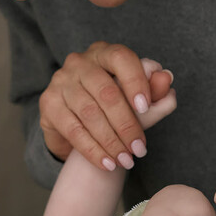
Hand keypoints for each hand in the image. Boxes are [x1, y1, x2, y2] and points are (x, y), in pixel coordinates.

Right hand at [38, 41, 175, 169]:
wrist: (74, 120)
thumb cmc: (110, 104)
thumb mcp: (135, 97)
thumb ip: (154, 90)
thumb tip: (167, 81)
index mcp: (104, 52)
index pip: (121, 59)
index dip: (135, 82)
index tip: (146, 108)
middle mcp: (79, 62)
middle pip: (106, 92)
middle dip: (126, 124)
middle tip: (139, 149)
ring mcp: (60, 82)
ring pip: (89, 114)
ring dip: (111, 142)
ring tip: (126, 160)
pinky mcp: (48, 104)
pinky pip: (73, 130)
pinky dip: (93, 150)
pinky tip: (107, 163)